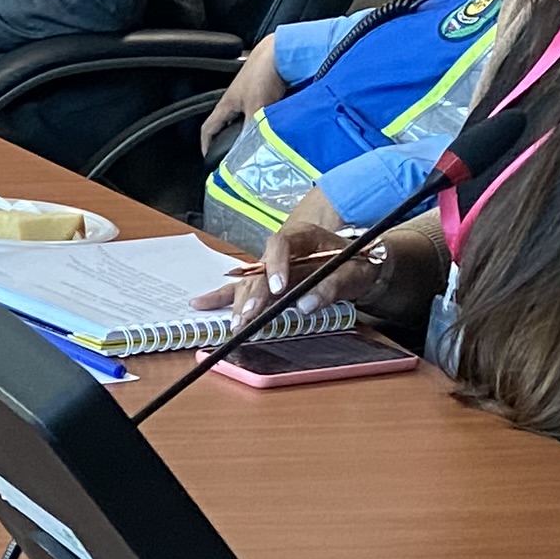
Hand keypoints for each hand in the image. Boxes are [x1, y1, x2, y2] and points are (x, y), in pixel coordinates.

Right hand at [196, 211, 432, 324]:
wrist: (359, 264)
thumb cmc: (357, 264)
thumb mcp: (355, 272)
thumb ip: (332, 286)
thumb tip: (306, 304)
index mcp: (302, 236)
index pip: (281, 244)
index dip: (275, 266)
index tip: (277, 289)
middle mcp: (281, 250)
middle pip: (258, 269)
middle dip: (252, 294)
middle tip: (248, 315)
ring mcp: (270, 266)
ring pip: (249, 282)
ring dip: (239, 303)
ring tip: (235, 323)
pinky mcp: (266, 282)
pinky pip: (242, 288)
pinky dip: (223, 297)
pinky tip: (200, 303)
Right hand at [199, 37, 286, 152]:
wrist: (282, 53)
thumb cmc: (262, 75)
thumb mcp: (256, 109)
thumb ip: (252, 132)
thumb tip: (251, 153)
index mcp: (226, 104)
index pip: (208, 129)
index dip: (206, 146)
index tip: (210, 160)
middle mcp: (237, 101)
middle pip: (229, 127)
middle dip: (232, 142)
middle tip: (240, 157)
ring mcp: (253, 96)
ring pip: (248, 121)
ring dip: (253, 132)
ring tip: (261, 145)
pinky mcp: (269, 92)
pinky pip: (264, 114)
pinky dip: (268, 123)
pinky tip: (277, 129)